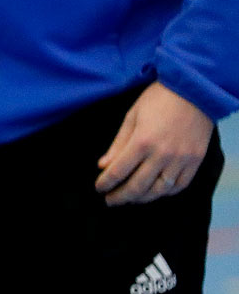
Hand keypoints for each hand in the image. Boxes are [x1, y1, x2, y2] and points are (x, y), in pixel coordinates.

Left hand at [95, 82, 212, 205]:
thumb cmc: (158, 100)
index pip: (118, 171)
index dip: (106, 183)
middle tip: (110, 201)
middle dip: (121, 197)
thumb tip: (103, 165)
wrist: (193, 92)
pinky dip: (166, 192)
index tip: (99, 188)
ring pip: (159, 190)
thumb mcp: (132, 117)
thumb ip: (118, 144)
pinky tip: (155, 192)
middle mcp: (162, 155)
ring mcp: (181, 160)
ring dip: (142, 198)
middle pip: (138, 186)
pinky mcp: (195, 161)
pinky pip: (180, 185)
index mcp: (142, 142)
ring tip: (130, 199)